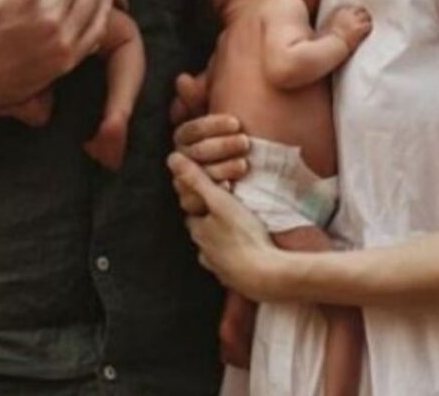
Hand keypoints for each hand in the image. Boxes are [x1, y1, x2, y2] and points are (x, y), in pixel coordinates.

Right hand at [169, 72, 249, 211]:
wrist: (244, 177)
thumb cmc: (230, 137)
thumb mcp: (219, 116)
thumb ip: (200, 96)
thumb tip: (182, 78)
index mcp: (184, 135)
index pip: (191, 128)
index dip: (212, 124)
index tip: (236, 121)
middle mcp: (181, 156)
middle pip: (196, 151)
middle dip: (221, 146)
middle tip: (245, 141)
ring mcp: (186, 180)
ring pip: (199, 174)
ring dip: (222, 168)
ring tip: (245, 164)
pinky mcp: (194, 201)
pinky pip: (199, 200)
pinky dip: (217, 192)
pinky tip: (234, 187)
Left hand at [169, 153, 279, 301]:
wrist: (266, 275)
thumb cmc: (243, 236)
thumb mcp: (220, 200)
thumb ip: (197, 180)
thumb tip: (172, 158)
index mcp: (198, 231)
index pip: (192, 213)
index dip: (201, 201)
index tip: (213, 193)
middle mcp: (204, 252)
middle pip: (204, 232)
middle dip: (212, 221)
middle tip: (228, 208)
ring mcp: (220, 269)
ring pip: (217, 250)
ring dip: (224, 240)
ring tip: (239, 229)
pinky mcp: (236, 280)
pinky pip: (232, 266)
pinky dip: (237, 257)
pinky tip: (249, 252)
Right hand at [324, 4, 372, 54]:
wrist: (330, 45)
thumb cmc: (324, 40)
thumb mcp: (323, 28)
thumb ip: (327, 24)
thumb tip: (319, 29)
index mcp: (338, 12)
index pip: (350, 7)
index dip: (354, 12)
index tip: (355, 17)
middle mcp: (347, 13)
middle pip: (360, 9)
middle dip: (363, 14)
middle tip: (365, 20)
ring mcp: (354, 20)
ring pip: (367, 16)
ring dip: (367, 21)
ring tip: (368, 26)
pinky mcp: (359, 28)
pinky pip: (369, 25)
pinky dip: (369, 29)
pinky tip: (368, 33)